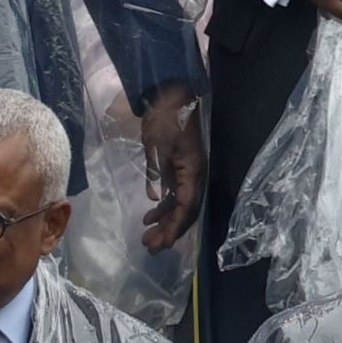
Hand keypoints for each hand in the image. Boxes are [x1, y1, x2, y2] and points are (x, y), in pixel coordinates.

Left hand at [138, 82, 204, 252]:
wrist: (172, 93)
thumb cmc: (166, 118)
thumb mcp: (158, 145)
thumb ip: (158, 173)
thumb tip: (156, 201)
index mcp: (193, 172)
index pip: (187, 208)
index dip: (175, 228)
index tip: (162, 244)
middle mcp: (194, 176)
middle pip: (185, 211)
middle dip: (169, 231)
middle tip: (150, 248)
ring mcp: (187, 172)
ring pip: (179, 205)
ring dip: (165, 221)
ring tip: (147, 236)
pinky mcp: (178, 167)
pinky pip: (174, 194)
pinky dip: (163, 207)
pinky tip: (150, 215)